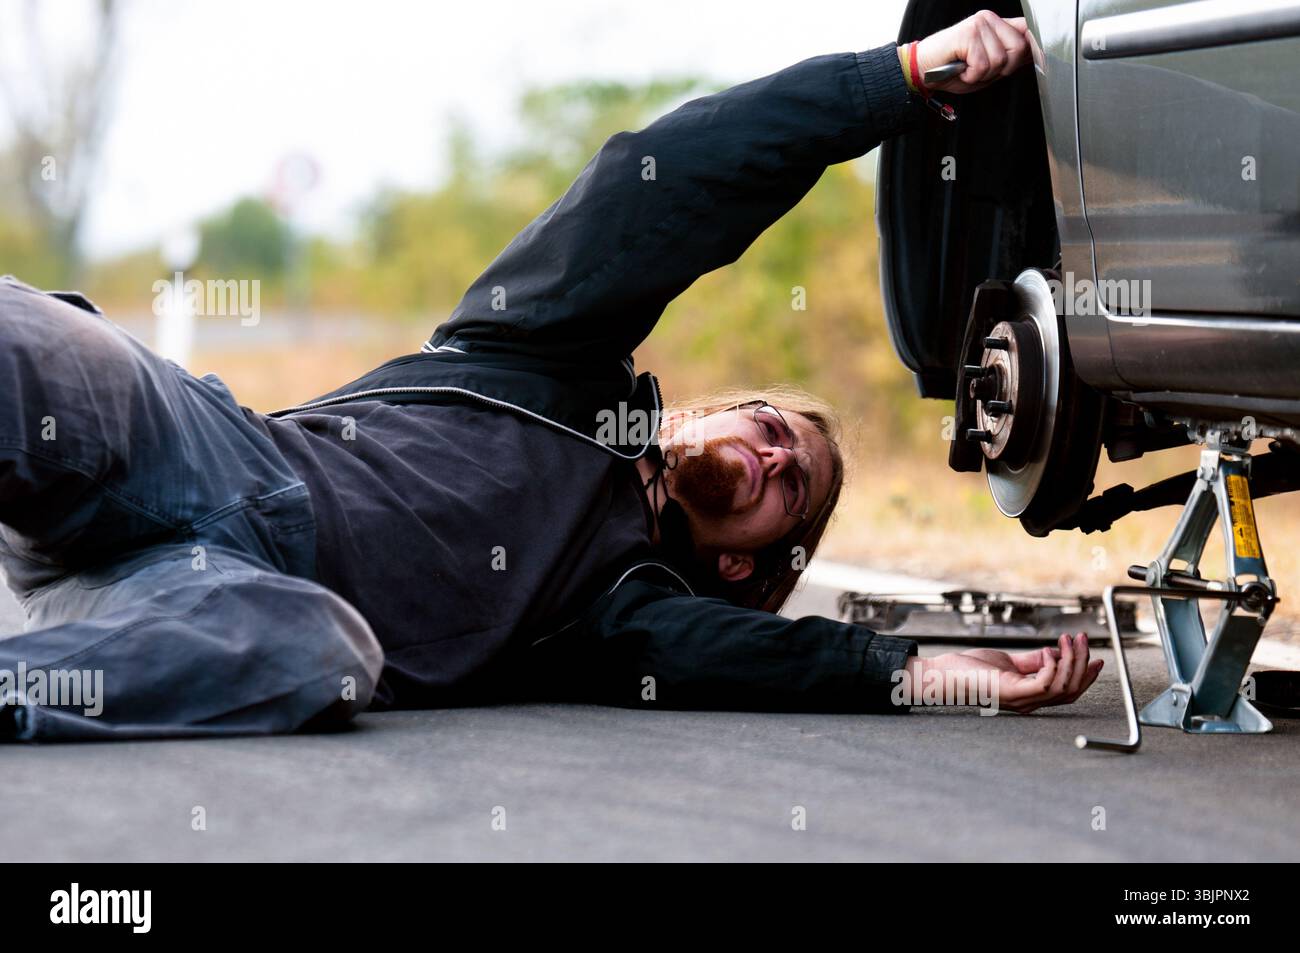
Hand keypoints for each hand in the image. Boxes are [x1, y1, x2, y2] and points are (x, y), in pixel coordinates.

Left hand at [906, 633, 1103, 713]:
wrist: (943, 676)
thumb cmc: (970, 669)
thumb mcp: (1007, 662)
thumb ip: (1032, 660)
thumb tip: (1055, 652)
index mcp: (1030, 696)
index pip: (1067, 692)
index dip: (1085, 677)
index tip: (1098, 659)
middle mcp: (1029, 702)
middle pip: (1070, 691)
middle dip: (1082, 664)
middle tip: (1083, 640)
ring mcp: (1021, 700)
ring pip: (1062, 688)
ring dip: (1072, 661)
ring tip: (1070, 639)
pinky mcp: (1011, 693)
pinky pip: (1044, 685)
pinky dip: (1052, 667)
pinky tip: (1048, 651)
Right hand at [911, 10, 1031, 93]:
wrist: (921, 71)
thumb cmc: (950, 71)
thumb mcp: (987, 68)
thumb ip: (1009, 59)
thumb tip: (1035, 57)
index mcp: (995, 25)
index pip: (1027, 30)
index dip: (1036, 47)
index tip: (1041, 60)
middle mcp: (989, 19)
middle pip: (1018, 49)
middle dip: (1002, 69)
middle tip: (979, 70)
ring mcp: (979, 24)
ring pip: (1000, 60)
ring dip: (983, 74)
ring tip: (967, 69)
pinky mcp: (969, 34)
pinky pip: (983, 65)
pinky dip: (971, 75)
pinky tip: (960, 69)